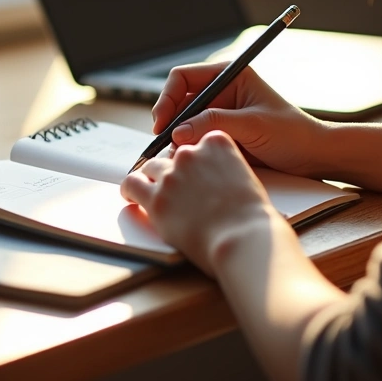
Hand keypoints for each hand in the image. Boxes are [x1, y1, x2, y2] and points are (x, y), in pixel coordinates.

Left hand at [121, 131, 275, 276]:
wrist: (242, 238)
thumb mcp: (245, 179)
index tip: (193, 169)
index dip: (195, 159)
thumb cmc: (251, 217)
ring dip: (150, 179)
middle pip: (172, 156)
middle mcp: (190, 154)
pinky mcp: (156, 198)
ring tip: (148, 189)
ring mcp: (171, 175)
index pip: (197, 142)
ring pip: (150, 168)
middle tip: (175, 187)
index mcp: (216, 144)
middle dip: (173, 170)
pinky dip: (130, 189)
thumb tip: (211, 180)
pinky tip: (131, 195)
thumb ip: (225, 170)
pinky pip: (132, 184)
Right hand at [153, 61, 325, 177]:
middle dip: (169, 122)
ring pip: (182, 123)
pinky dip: (186, 150)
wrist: (313, 157)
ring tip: (177, 157)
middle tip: (164, 144)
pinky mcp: (219, 136)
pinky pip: (192, 140)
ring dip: (176, 139)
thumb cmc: (293, 133)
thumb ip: (214, 124)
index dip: (168, 98)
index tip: (163, 123)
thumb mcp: (253, 125)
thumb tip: (178, 133)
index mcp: (230, 76)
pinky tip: (187, 161)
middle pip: (178, 102)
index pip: (184, 78)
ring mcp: (218, 115)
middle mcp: (220, 93)